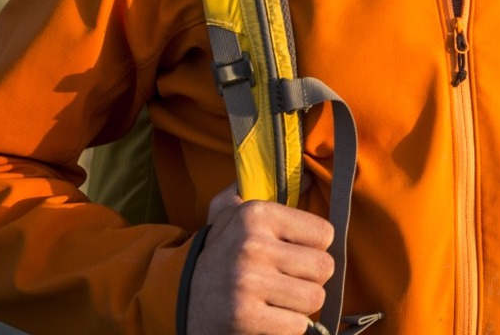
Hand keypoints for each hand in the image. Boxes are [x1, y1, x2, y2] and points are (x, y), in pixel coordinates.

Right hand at [187, 183, 334, 333]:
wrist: (175, 297)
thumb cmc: (215, 253)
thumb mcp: (228, 212)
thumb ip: (261, 187)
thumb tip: (312, 178)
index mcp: (255, 214)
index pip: (324, 234)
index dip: (313, 248)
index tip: (292, 254)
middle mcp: (251, 245)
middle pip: (323, 267)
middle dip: (309, 279)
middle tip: (286, 281)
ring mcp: (248, 282)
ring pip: (314, 298)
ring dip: (299, 305)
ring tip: (276, 299)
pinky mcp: (245, 316)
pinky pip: (297, 325)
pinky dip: (286, 326)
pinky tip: (267, 317)